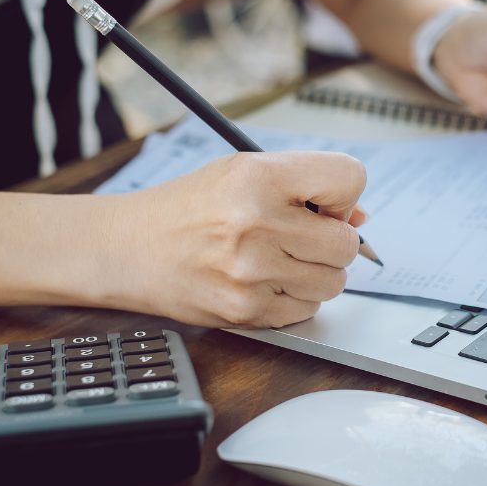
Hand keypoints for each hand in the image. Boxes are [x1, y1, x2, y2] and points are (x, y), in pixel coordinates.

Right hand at [104, 151, 366, 328]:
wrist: (126, 249)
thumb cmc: (186, 209)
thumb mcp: (241, 174)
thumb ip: (303, 188)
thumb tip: (359, 219)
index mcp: (258, 176)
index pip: (348, 178)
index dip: (343, 195)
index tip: (324, 205)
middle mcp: (256, 222)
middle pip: (347, 243)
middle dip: (332, 242)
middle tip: (300, 238)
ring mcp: (251, 272)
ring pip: (333, 282)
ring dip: (314, 274)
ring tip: (277, 260)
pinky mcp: (245, 311)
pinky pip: (305, 310)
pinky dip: (292, 300)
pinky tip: (262, 282)